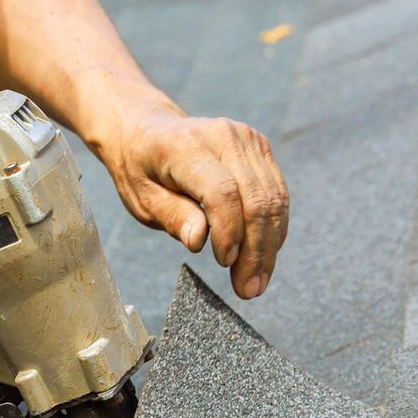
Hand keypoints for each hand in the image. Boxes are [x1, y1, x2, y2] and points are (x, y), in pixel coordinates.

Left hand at [102, 104, 288, 299]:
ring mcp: (246, 138)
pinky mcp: (259, 147)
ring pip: (273, 199)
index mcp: (186, 146)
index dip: (229, 232)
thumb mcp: (141, 199)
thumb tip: (199, 240)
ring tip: (257, 282)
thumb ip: (172, 217)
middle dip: (256, 250)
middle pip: (255, 199)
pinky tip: (263, 256)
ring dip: (270, 246)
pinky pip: (277, 193)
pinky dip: (274, 228)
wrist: (147, 128)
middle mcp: (223, 136)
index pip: (222, 192)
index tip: (224, 263)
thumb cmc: (140, 168)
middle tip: (248, 289)